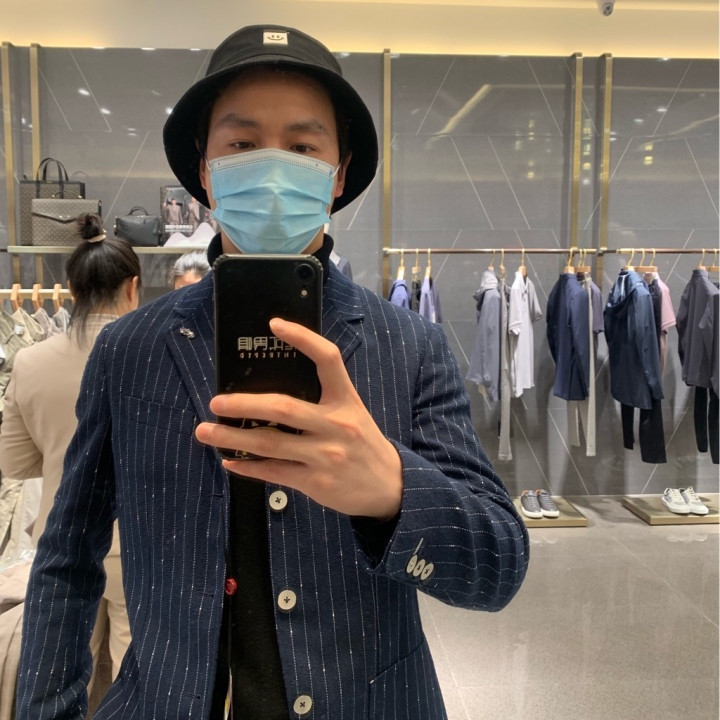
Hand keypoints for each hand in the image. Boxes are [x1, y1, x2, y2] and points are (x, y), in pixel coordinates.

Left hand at [195, 318, 402, 520]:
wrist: (390, 486)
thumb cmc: (363, 444)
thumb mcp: (353, 413)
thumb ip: (322, 401)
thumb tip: (272, 392)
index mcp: (346, 400)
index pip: (327, 359)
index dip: (302, 338)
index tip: (275, 324)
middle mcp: (336, 424)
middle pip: (283, 407)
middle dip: (244, 404)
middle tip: (216, 401)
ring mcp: (325, 454)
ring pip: (270, 443)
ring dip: (232, 437)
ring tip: (205, 431)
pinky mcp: (315, 481)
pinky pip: (273, 471)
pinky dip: (247, 467)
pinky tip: (229, 460)